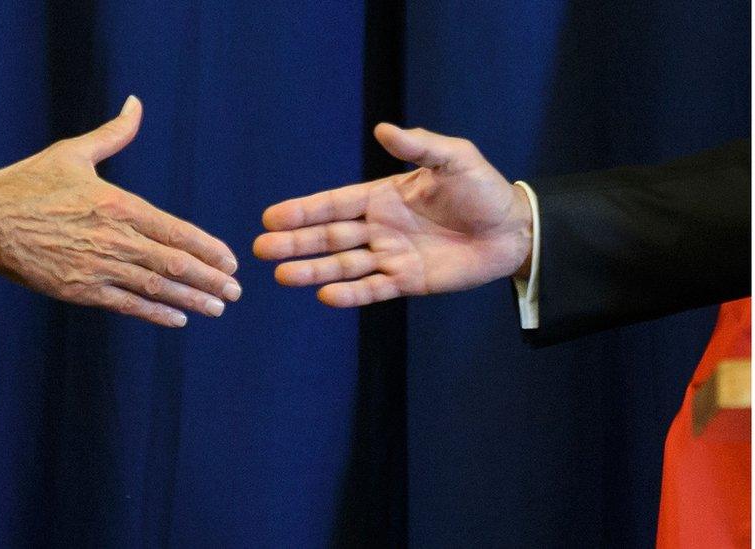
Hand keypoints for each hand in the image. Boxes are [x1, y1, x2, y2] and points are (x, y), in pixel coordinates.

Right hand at [0, 96, 240, 326]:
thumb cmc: (28, 183)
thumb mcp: (74, 152)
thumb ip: (114, 134)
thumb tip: (136, 104)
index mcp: (119, 204)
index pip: (176, 230)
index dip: (207, 248)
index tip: (230, 261)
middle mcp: (115, 238)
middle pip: (174, 263)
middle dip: (210, 279)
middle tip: (235, 292)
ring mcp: (98, 267)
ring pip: (156, 287)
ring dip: (192, 299)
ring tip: (218, 308)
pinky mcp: (79, 290)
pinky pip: (126, 305)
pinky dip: (155, 313)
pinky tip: (179, 319)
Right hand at [253, 123, 532, 306]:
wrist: (513, 230)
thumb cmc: (484, 190)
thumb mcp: (455, 160)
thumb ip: (419, 146)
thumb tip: (383, 129)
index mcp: (384, 196)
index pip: (335, 204)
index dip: (304, 210)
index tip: (272, 217)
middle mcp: (380, 227)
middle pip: (329, 236)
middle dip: (296, 243)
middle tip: (261, 250)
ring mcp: (391, 256)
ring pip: (343, 265)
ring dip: (313, 270)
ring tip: (281, 275)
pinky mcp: (407, 282)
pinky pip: (372, 289)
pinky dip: (349, 294)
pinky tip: (324, 296)